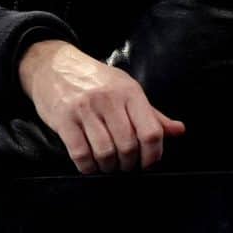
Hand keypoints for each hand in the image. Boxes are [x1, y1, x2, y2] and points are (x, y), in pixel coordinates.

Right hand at [17, 39, 184, 174]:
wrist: (53, 66)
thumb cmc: (94, 80)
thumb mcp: (125, 89)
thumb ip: (151, 113)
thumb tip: (179, 131)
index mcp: (129, 92)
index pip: (151, 132)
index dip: (153, 155)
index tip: (148, 163)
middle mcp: (108, 100)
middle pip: (128, 146)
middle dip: (129, 164)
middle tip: (125, 166)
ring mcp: (84, 110)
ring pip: (105, 152)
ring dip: (108, 167)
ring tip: (108, 166)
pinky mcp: (64, 120)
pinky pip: (80, 154)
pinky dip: (88, 167)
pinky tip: (90, 165)